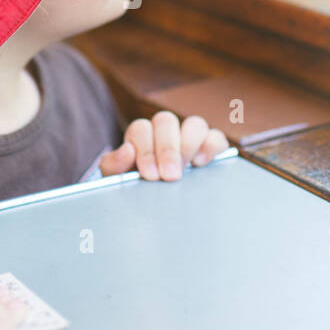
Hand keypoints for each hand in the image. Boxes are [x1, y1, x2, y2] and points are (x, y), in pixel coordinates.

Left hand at [99, 111, 227, 181]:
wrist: (153, 208)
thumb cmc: (134, 187)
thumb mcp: (117, 179)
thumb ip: (113, 165)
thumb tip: (127, 150)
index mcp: (140, 136)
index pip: (141, 129)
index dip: (145, 149)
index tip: (149, 175)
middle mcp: (165, 131)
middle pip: (166, 121)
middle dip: (167, 149)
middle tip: (169, 176)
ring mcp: (189, 137)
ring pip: (194, 123)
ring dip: (189, 144)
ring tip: (186, 169)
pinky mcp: (209, 147)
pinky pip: (216, 137)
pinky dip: (211, 146)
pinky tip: (202, 163)